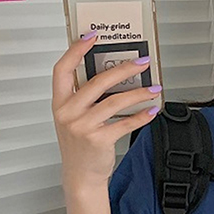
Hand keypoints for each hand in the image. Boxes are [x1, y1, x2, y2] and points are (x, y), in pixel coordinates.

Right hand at [52, 33, 160, 192]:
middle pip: (97, 81)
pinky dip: (141, 116)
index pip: (62, 69)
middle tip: (142, 62)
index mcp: (60, 103)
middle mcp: (68, 113)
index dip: (75, 50)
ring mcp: (82, 127)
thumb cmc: (79, 146)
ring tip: (153, 88)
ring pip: (115, 101)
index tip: (91, 36)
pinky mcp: (98, 140)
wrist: (80, 177)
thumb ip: (84, 98)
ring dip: (138, 93)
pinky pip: (125, 123)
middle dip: (123, 68)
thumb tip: (113, 75)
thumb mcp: (73, 118)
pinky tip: (152, 110)